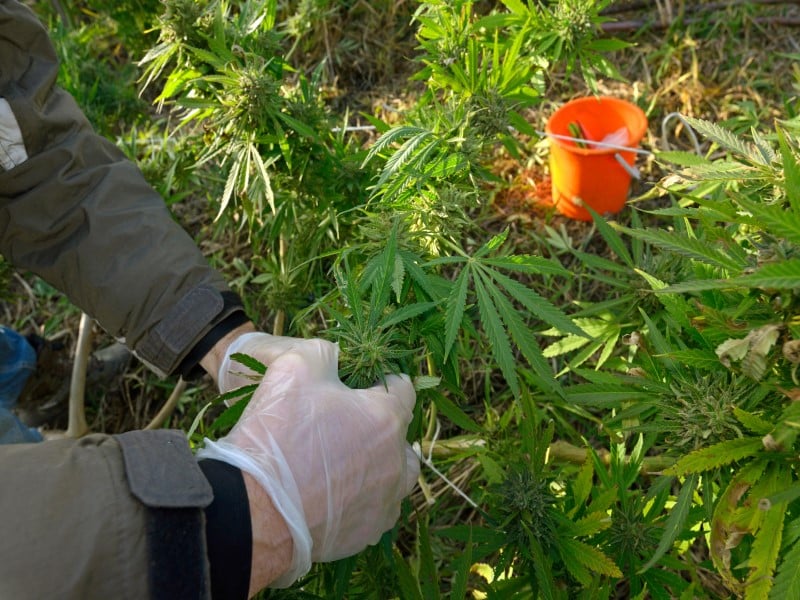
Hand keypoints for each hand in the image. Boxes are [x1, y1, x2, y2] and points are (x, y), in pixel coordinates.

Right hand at [197, 338, 418, 588]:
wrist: (253, 509)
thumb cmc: (279, 433)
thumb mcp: (296, 366)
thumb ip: (326, 354)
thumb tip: (336, 360)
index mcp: (387, 418)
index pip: (403, 389)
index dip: (378, 380)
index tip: (355, 385)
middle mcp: (396, 462)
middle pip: (401, 436)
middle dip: (380, 426)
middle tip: (342, 426)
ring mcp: (385, 502)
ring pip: (394, 476)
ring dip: (377, 465)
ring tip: (341, 462)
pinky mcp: (366, 533)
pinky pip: (375, 509)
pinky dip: (361, 500)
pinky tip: (332, 494)